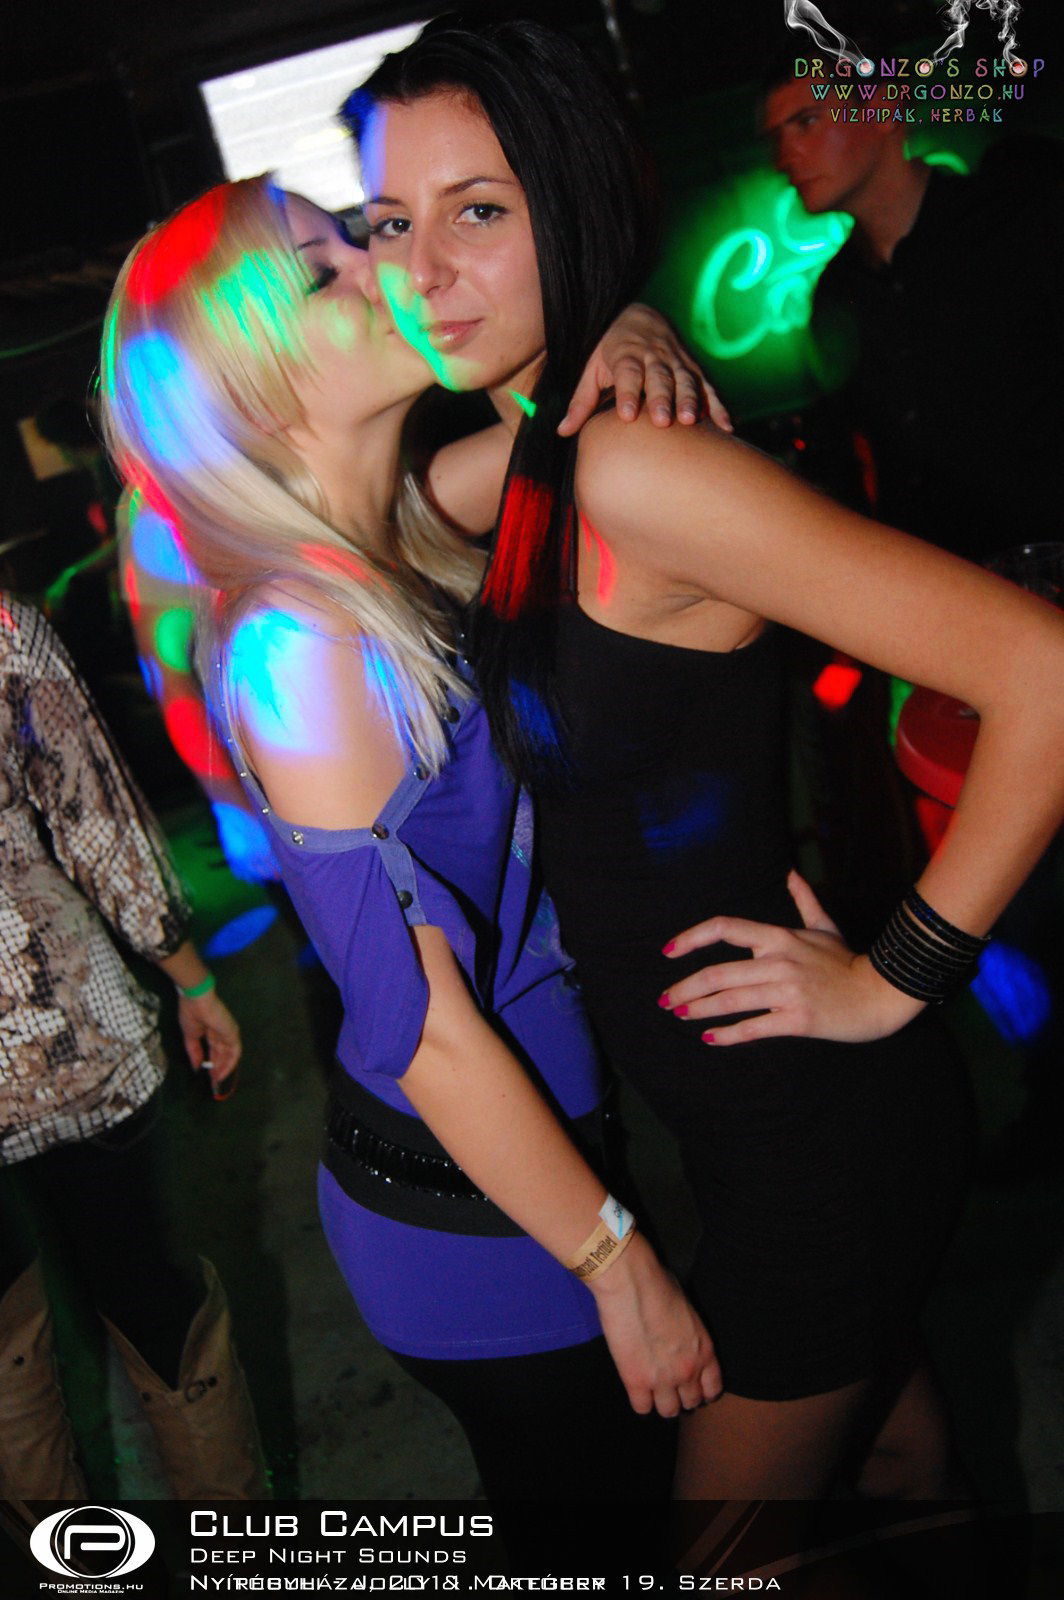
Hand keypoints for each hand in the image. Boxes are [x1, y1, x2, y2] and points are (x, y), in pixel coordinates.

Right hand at [177, 989, 241, 1095]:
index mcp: (212, 1031)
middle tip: (213, 1083)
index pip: (215, 1050)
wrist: (196, 1000)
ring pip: (229, 1055)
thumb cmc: (191, 1014)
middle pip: (222, 1054)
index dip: (212, 1063)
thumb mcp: (190, 1037)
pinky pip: (234, 1052)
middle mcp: (222, 1033)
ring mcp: (229, 1033)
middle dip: (218, 1069)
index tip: (207, 1076)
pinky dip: (229, 1064)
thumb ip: (194, 1052)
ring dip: (224, 1069)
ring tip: (216, 1082)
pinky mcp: (233, 1033)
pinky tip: (222, 1074)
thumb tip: (196, 1067)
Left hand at [558, 304, 731, 436]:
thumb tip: (562, 431)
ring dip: (689, 400)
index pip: (627, 374)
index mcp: (626, 355)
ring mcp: (677, 361)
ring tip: (690, 421)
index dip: (627, 393)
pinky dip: (718, 406)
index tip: (626, 415)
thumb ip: (580, 401)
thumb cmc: (610, 350)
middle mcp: (653, 356)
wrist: (641, 315)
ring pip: (685, 380)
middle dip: (661, 398)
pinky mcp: (694, 369)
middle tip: (662, 421)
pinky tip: (726, 427)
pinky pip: (708, 387)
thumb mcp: (591, 369)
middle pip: (659, 378)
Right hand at [587, 1232, 721, 1415]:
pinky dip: (639, 1400)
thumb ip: (690, 1335)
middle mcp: (689, 1370)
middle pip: (690, 1403)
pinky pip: (642, 1408)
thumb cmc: (659, 1285)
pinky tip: (635, 1386)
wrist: (632, 1284)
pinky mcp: (636, 1381)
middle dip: (680, 1397)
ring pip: (668, 1412)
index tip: (691, 1386)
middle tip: (668, 1387)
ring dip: (660, 1402)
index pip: (712, 1389)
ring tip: (651, 1390)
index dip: (701, 1391)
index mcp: (705, 1351)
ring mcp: (663, 1379)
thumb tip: (681, 1339)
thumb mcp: (689, 1312)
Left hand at [660, 870, 923, 1045]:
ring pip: (731, 1000)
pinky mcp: (797, 1019)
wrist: (879, 995)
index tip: (668, 951)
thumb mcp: (824, 927)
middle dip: (686, 988)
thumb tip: (790, 874)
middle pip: (718, 973)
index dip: (691, 938)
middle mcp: (778, 961)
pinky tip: (710, 1038)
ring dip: (700, 1010)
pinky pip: (754, 1027)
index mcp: (779, 937)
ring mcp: (787, 991)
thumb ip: (803, 901)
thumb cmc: (847, 962)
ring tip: (680, 1015)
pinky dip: (728, 1035)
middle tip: (665, 999)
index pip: (725, 928)